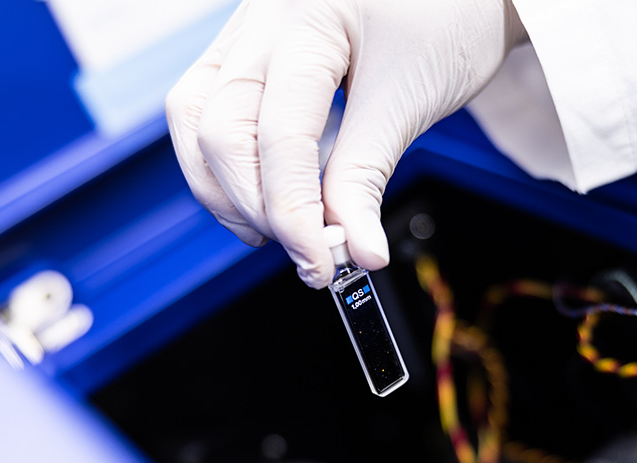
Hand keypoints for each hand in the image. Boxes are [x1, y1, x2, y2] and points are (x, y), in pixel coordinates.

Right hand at [166, 0, 524, 287]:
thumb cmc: (442, 16)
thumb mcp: (409, 97)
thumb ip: (366, 176)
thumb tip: (355, 250)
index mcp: (304, 21)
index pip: (279, 137)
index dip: (295, 213)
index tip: (323, 264)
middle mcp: (259, 24)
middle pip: (217, 132)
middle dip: (256, 207)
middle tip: (308, 251)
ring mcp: (244, 36)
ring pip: (194, 122)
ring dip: (227, 190)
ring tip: (278, 230)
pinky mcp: (244, 55)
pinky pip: (207, 112)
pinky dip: (229, 164)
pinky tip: (265, 192)